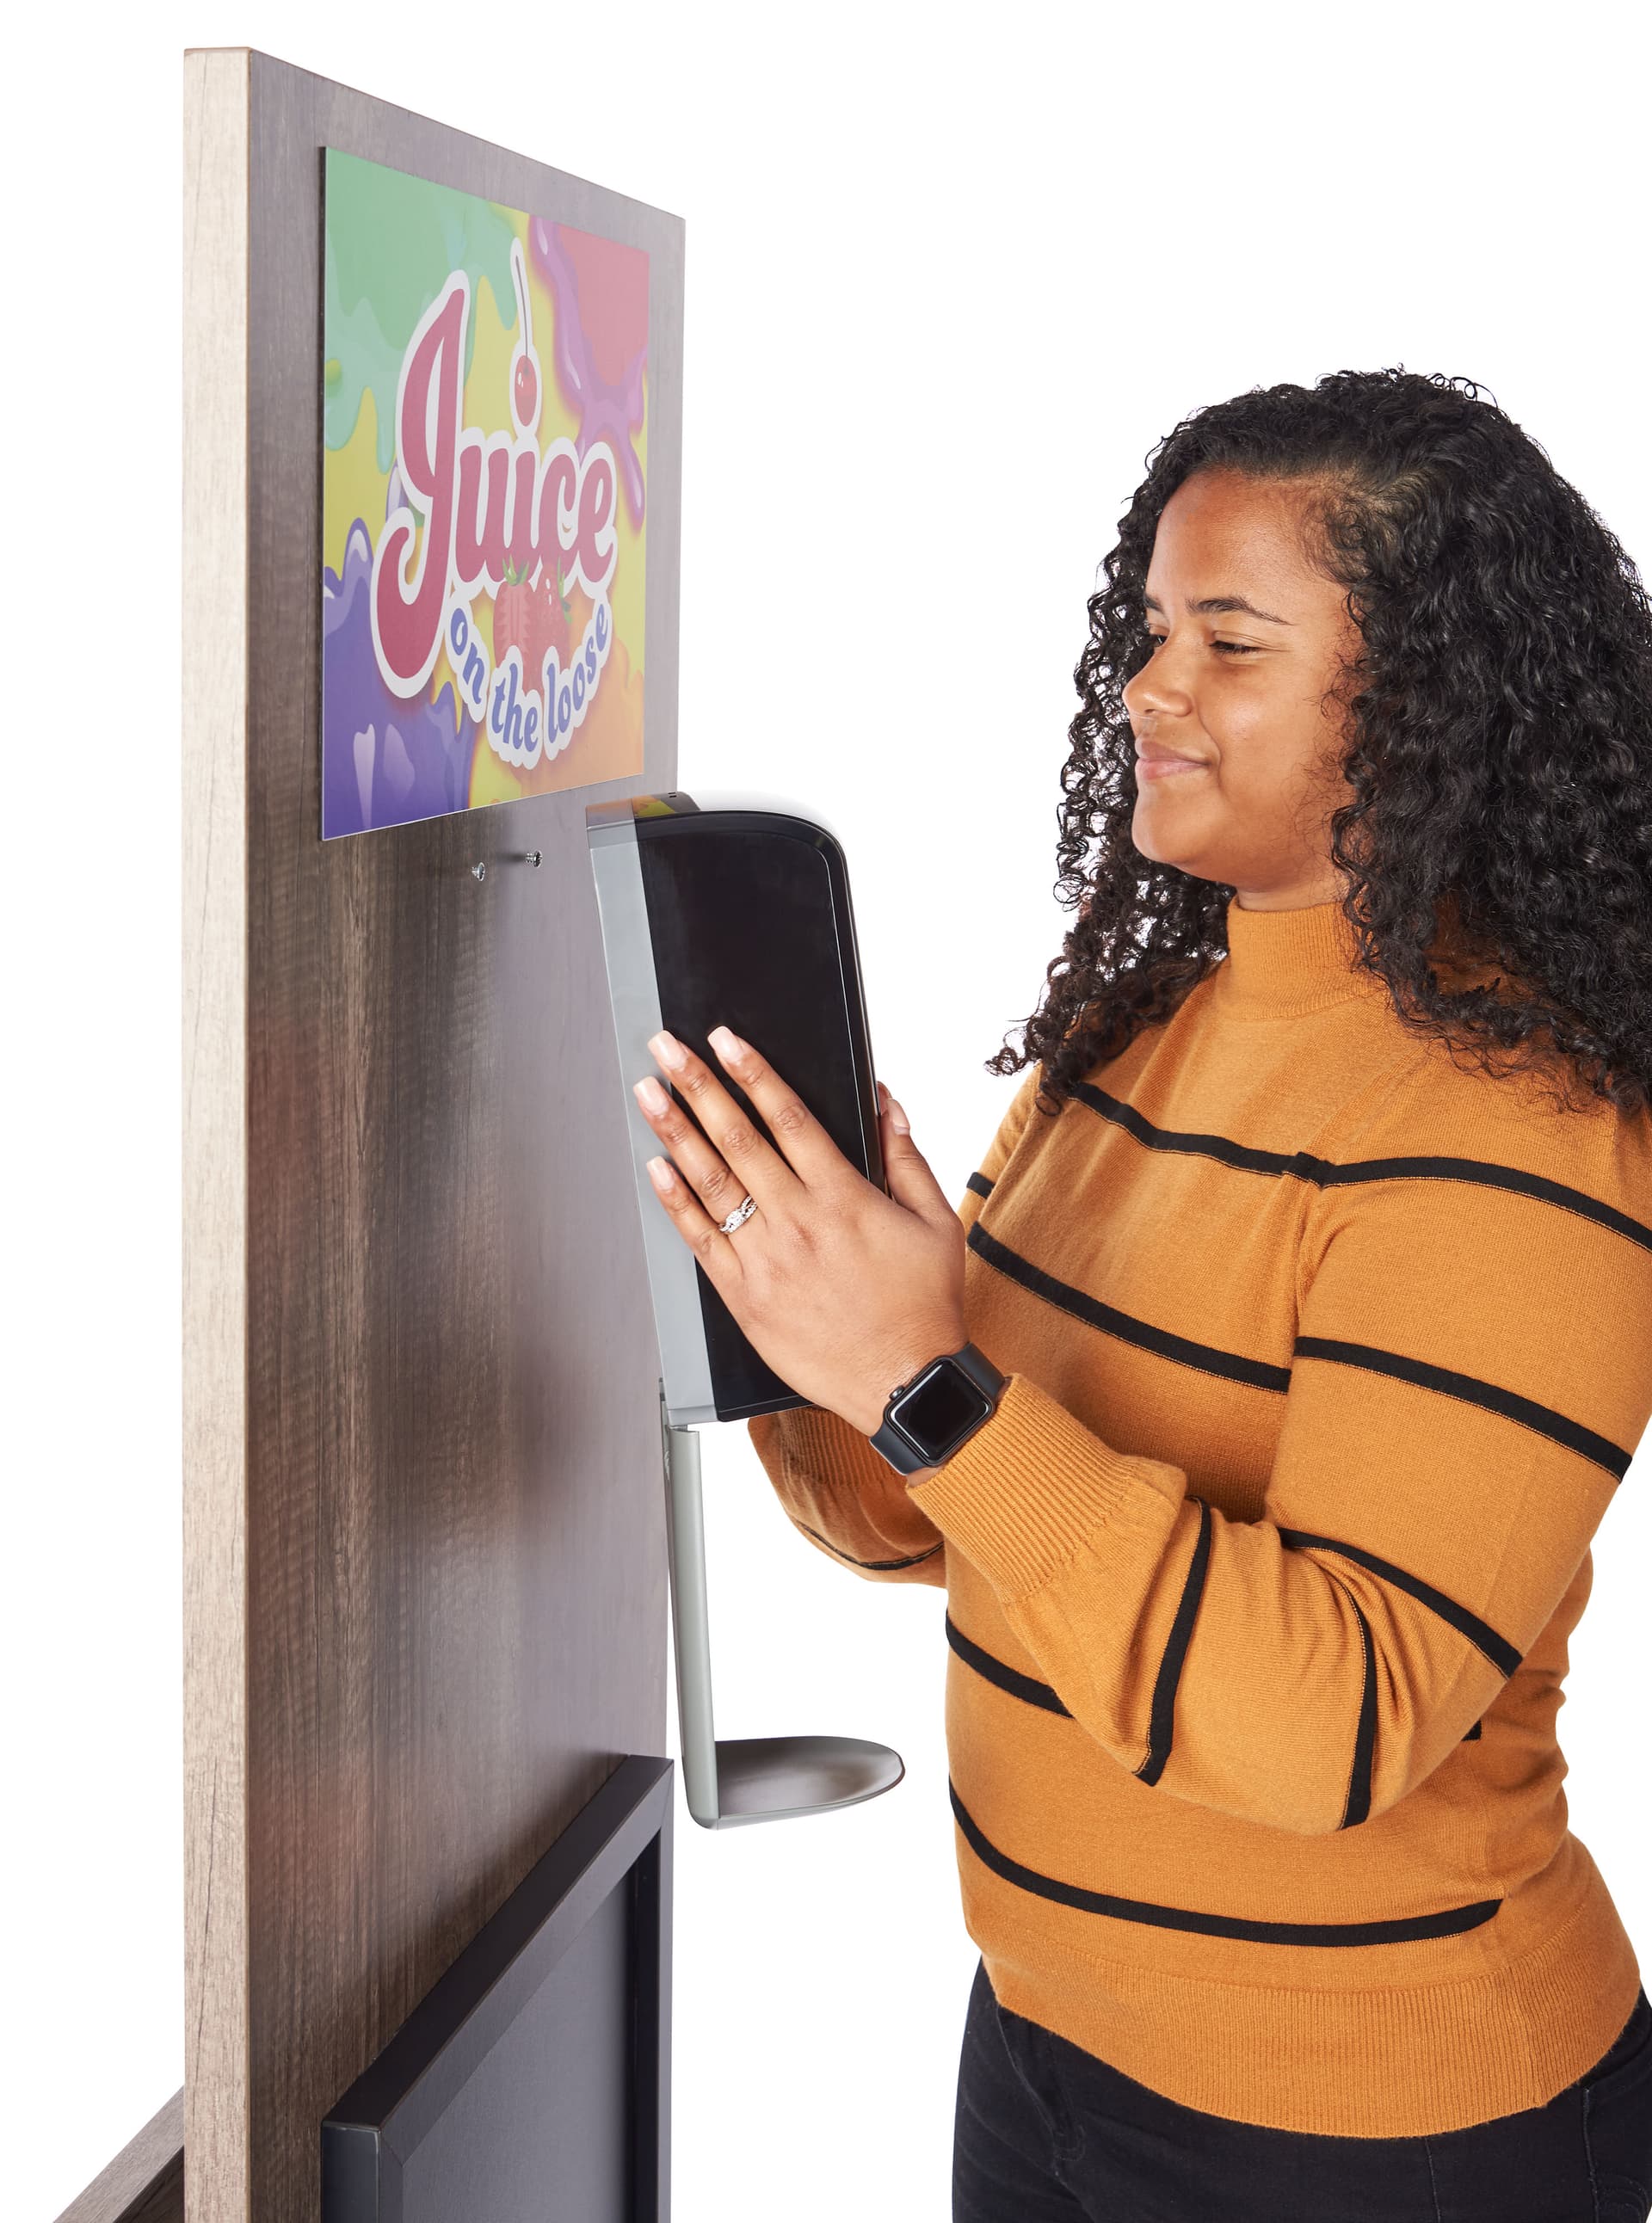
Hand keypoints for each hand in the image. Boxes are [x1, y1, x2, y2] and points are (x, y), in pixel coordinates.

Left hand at [631, 1025, 967, 1437]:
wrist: (905, 1383)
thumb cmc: (923, 1306)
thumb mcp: (935, 1222)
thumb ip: (906, 1157)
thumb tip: (884, 1103)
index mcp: (843, 1195)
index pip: (788, 1116)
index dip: (753, 1072)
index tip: (725, 1040)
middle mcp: (798, 1220)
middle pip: (737, 1137)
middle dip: (697, 1086)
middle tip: (666, 1049)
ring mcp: (767, 1259)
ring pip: (711, 1182)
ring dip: (675, 1131)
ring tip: (648, 1094)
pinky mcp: (746, 1297)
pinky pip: (701, 1240)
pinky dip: (676, 1202)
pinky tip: (656, 1169)